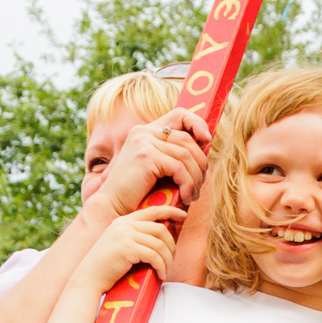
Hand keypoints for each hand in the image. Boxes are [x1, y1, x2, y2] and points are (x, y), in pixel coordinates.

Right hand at [78, 203, 183, 293]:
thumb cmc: (105, 267)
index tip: (183, 215)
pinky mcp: (127, 248)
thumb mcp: (119, 245)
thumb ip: (135, 237)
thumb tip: (160, 239)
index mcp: (123, 221)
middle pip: (160, 229)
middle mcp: (124, 225)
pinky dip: (161, 266)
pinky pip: (154, 256)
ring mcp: (124, 235)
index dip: (171, 211)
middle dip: (171, 245)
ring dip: (167, 260)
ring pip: (159, 244)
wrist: (88, 279)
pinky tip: (161, 275)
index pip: (152, 210)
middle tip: (172, 260)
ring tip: (166, 271)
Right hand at [93, 110, 208, 215]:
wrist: (114, 207)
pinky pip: (179, 168)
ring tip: (193, 194)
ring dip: (195, 178)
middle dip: (200, 163)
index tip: (207, 140)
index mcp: (146, 131)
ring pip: (186, 155)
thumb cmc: (139, 193)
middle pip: (187, 139)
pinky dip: (187, 184)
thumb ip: (174, 154)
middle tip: (199, 185)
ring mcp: (144, 141)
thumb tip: (206, 147)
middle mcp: (144, 132)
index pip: (179, 114)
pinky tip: (185, 197)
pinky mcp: (146, 155)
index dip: (197, 123)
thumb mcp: (158, 168)